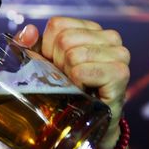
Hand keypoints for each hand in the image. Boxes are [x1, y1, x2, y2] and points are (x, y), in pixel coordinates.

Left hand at [14, 17, 129, 148]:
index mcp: (92, 29)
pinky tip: (85, 93)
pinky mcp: (120, 73)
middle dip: (58, 63)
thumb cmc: (67, 90)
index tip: (57, 66)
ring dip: (67, 76)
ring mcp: (120, 54)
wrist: (86, 123)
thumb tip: (28, 30)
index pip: (57, 24)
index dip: (48, 48)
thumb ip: (31, 45)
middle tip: (68, 80)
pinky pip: (81, 72)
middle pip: (64, 39)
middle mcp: (110, 37)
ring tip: (77, 86)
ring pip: (73, 55)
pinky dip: (76, 85)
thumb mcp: (44, 63)